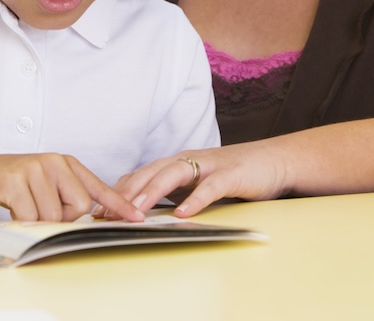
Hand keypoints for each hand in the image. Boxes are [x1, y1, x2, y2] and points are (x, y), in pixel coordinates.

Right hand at [0, 153, 143, 221]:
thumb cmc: (15, 183)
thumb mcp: (46, 183)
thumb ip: (67, 195)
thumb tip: (90, 218)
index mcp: (66, 163)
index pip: (98, 187)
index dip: (118, 204)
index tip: (137, 217)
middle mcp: (54, 162)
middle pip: (78, 205)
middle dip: (61, 218)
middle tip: (41, 210)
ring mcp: (34, 168)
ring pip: (53, 214)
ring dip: (38, 221)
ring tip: (24, 206)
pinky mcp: (14, 179)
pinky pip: (30, 216)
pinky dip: (21, 221)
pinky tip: (12, 208)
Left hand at [114, 140, 289, 217]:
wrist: (274, 161)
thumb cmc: (234, 174)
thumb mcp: (197, 182)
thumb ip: (174, 191)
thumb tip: (143, 209)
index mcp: (178, 163)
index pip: (142, 174)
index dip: (119, 191)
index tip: (99, 210)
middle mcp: (189, 160)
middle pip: (150, 172)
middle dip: (126, 193)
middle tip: (107, 213)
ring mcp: (209, 165)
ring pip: (174, 175)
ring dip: (152, 192)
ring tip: (136, 210)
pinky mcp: (231, 175)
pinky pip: (209, 188)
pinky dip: (194, 200)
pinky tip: (182, 213)